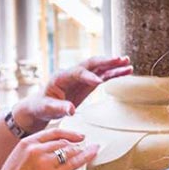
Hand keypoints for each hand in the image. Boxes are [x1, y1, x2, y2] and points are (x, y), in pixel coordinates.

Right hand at [0, 129, 97, 169]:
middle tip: (85, 146)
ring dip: (81, 150)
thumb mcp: (16, 163)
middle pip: (63, 142)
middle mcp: (35, 149)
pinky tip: (92, 153)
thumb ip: (31, 156)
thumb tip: (49, 158)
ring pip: (69, 151)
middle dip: (76, 143)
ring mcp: (44, 162)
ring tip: (90, 151)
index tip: (76, 135)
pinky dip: (86, 156)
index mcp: (25, 144)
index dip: (68, 133)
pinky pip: (73, 163)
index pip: (52, 133)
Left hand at [17, 55, 132, 128]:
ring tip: (127, 62)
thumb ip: (59, 108)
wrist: (40, 106)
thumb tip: (71, 110)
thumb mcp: (47, 109)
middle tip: (119, 59)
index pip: (77, 72)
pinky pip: (103, 75)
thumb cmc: (42, 107)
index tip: (99, 82)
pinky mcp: (88, 82)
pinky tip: (126, 71)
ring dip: (113, 65)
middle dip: (105, 61)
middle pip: (91, 63)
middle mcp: (72, 73)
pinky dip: (114, 73)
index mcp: (61, 77)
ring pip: (99, 68)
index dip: (88, 76)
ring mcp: (81, 77)